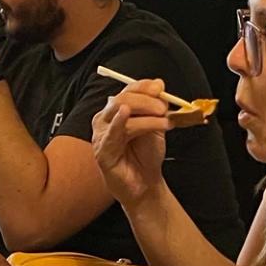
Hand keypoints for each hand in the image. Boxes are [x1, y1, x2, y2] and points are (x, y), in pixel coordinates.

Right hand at [91, 78, 171, 208]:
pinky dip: (118, 122)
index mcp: (117, 110)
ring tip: (163, 122)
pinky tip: (125, 114)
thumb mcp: (156, 124)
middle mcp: (105, 119)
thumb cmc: (147, 154)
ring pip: (120, 113)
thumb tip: (158, 83)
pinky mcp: (102, 151)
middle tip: (164, 109)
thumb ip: (156, 105)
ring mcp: (101, 134)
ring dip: (145, 116)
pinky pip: (110, 134)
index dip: (144, 87)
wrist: (146, 183)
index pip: (128, 91)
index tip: (160, 89)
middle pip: (122, 99)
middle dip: (146, 101)